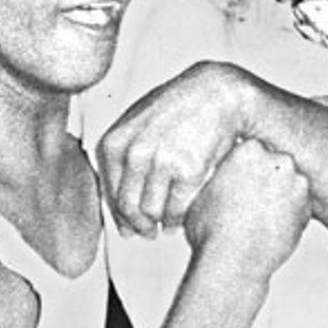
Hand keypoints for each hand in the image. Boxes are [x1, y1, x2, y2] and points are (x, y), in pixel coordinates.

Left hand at [99, 63, 252, 235]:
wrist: (217, 94)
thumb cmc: (177, 108)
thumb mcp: (137, 122)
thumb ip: (121, 155)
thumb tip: (113, 201)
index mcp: (116, 142)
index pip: (111, 194)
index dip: (120, 217)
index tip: (130, 227)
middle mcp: (135, 153)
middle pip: (129, 208)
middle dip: (138, 227)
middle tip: (148, 233)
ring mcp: (162, 162)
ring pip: (152, 213)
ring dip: (158, 226)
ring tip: (166, 227)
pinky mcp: (189, 170)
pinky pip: (176, 210)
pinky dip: (177, 221)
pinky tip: (180, 219)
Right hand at [182, 136, 310, 282]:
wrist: (233, 264)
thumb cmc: (211, 230)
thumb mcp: (199, 191)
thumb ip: (214, 174)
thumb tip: (214, 171)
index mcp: (249, 150)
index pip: (250, 150)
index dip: (242, 167)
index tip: (237, 182)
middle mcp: (278, 161)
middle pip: (272, 163)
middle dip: (263, 178)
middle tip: (247, 199)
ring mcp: (297, 184)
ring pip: (287, 184)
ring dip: (278, 195)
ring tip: (257, 217)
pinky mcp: (307, 209)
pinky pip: (297, 206)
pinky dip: (287, 214)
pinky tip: (269, 228)